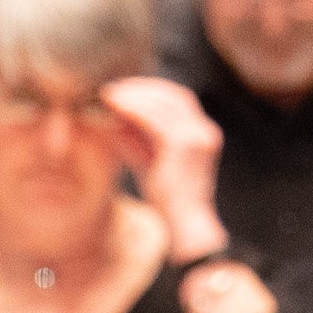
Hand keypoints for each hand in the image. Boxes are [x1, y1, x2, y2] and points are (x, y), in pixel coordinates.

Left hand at [103, 75, 225, 260]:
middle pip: (172, 95)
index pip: (178, 98)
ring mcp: (198, 137)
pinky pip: (155, 119)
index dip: (151, 89)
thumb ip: (134, 136)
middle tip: (112, 88)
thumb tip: (109, 114)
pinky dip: (133, 109)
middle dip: (141, 88)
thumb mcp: (148, 159)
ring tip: (108, 95)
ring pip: (163, 103)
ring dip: (133, 96)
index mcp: (202, 133)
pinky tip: (114, 107)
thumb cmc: (166, 197)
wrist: (184, 225)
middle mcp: (205, 131)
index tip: (123, 89)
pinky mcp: (184, 146)